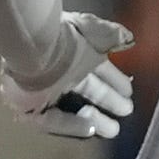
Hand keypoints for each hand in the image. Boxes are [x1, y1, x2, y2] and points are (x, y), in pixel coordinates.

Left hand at [0, 13, 135, 139]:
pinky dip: (72, 126)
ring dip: (94, 119)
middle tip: (126, 110)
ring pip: (72, 108)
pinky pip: (52, 120)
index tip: (128, 91)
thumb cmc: (62, 37)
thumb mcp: (89, 28)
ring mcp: (44, 91)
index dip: (113, 79)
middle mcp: (59, 72)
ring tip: (113, 130)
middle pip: (86, 90)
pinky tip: (90, 129)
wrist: (33, 48)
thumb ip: (108, 34)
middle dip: (108, 100)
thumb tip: (128, 39)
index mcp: (72, 52)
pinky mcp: (30, 107)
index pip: (96, 69)